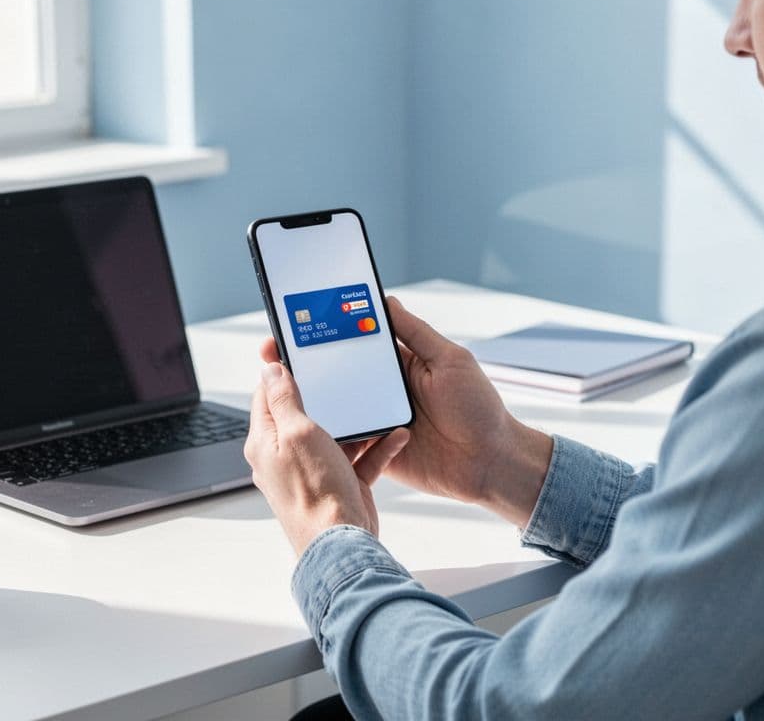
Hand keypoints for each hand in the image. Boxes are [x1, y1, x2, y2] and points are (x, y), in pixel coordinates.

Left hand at [244, 361, 410, 556]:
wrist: (343, 545)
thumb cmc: (315, 493)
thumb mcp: (298, 433)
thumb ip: (284, 399)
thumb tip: (269, 369)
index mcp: (266, 442)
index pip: (267, 396)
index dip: (280, 370)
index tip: (294, 348)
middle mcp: (286, 457)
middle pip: (304, 413)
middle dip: (326, 393)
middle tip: (341, 370)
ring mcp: (314, 471)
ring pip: (337, 435)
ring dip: (359, 421)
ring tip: (376, 402)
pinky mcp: (341, 484)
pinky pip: (360, 458)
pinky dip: (377, 446)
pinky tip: (394, 434)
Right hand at [257, 297, 552, 526]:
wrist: (491, 464)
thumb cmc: (479, 409)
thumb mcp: (451, 360)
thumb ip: (416, 333)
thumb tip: (385, 300)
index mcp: (399, 362)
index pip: (355, 339)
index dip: (326, 329)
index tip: (297, 318)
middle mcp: (383, 388)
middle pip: (335, 371)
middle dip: (303, 361)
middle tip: (272, 351)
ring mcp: (376, 419)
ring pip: (334, 405)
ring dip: (308, 397)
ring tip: (279, 386)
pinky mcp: (375, 451)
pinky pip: (344, 440)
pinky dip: (325, 433)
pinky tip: (304, 423)